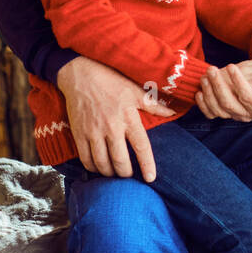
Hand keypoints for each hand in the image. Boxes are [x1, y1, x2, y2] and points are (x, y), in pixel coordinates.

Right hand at [56, 56, 173, 182]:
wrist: (81, 74)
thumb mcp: (135, 90)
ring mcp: (93, 132)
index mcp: (129, 117)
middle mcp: (112, 127)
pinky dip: (92, 168)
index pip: (142, 147)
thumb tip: (172, 112)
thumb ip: (154, 105)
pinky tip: (98, 168)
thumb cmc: (111, 81)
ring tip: (115, 174)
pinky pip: (85, 158)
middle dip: (126, 174)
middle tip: (130, 177)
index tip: (151, 178)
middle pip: (120, 161)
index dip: (147, 165)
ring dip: (109, 173)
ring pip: (102, 163)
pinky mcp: (79, 134)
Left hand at [196, 60, 251, 121]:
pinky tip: (199, 92)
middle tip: (212, 69)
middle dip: (218, 85)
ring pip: (218, 108)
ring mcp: (235, 116)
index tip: (232, 65)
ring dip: (209, 92)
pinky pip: (211, 114)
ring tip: (205, 75)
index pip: (247, 96)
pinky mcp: (226, 114)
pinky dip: (203, 104)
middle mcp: (248, 115)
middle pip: (229, 104)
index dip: (238, 82)